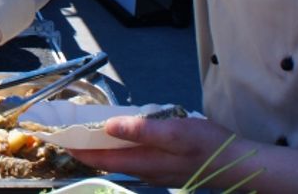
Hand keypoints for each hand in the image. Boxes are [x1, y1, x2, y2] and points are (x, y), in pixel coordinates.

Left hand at [68, 115, 239, 188]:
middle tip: (66, 132)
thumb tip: (109, 125)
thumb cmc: (208, 145)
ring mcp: (155, 171)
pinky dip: (119, 148)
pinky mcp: (165, 167)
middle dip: (84, 149)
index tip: (57, 137)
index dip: (77, 148)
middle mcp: (145, 171)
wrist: (239, 163)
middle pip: (106, 162)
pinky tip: (120, 137)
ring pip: (119, 161)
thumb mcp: (174, 132)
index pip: (99, 159)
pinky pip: (133, 158)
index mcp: (143, 163)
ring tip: (86, 132)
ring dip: (100, 148)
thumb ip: (141, 130)